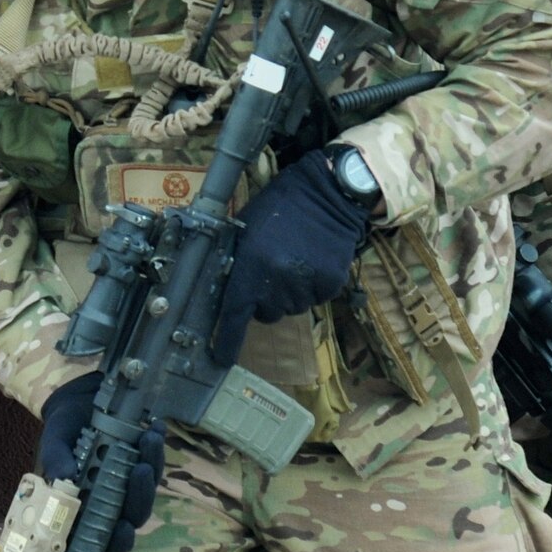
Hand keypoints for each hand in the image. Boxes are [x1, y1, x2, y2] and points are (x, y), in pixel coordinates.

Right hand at [37, 373, 166, 551]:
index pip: (100, 539)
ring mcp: (128, 486)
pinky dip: (157, 448)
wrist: (78, 403)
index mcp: (82, 509)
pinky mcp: (142, 466)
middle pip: (131, 517)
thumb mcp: (54, 441)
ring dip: (152, 469)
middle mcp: (108, 503)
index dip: (114, 542)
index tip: (123, 528)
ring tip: (149, 440)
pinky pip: (155, 465)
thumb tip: (64, 476)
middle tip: (141, 470)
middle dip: (140, 498)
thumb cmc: (62, 430)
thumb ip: (55, 458)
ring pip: (147, 492)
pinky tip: (155, 427)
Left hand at [210, 150, 372, 363]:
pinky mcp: (330, 284)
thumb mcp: (244, 231)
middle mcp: (278, 281)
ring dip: (288, 292)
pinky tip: (311, 260)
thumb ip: (236, 264)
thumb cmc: (278, 208)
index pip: (235, 313)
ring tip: (293, 258)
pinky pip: (314, 299)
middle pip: (266, 313)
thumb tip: (224, 294)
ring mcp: (307, 285)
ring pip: (291, 308)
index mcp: (251, 266)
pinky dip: (312, 286)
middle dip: (264, 299)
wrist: (325, 193)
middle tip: (270, 270)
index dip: (227, 339)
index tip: (220, 358)